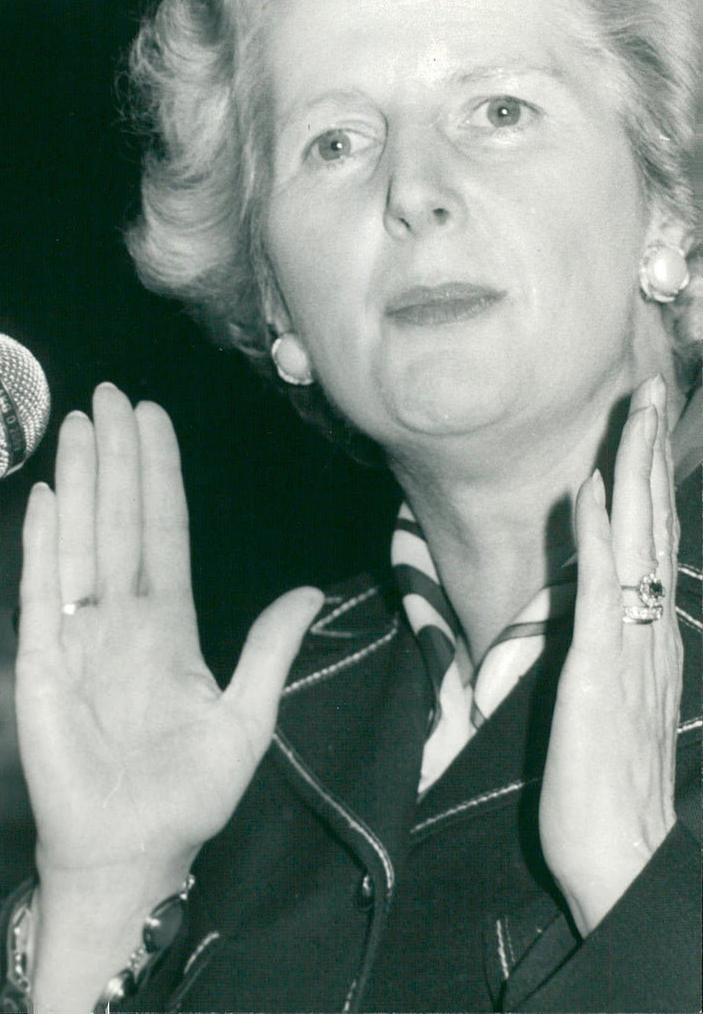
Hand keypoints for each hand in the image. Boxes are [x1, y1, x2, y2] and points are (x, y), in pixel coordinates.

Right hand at [16, 383, 322, 887]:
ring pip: (82, 540)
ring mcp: (78, 634)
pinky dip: (44, 545)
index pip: (164, 530)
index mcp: (168, 625)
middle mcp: (121, 617)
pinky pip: (43, 592)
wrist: (134, 853)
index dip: (158, 475)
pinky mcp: (42, 662)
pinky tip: (46, 499)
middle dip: (116, 456)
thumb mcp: (247, 718)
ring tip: (79, 425)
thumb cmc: (187, 795)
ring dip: (80, 482)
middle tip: (110, 395)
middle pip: (119, 519)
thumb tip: (309, 591)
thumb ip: (271, 650)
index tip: (153, 421)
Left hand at [539, 375, 681, 935]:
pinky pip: (598, 586)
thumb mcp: (611, 702)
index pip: (652, 541)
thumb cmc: (608, 788)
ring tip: (634, 411)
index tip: (645, 428)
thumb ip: (610, 650)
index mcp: (650, 635)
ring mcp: (628, 642)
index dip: (651, 481)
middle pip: (654, 524)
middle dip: (650, 453)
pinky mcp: (598, 665)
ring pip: (636, 538)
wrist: (620, 856)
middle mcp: (648, 628)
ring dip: (633, 470)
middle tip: (650, 389)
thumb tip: (598, 608)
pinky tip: (592, 488)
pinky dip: (598, 532)